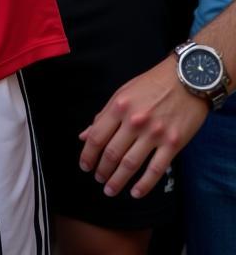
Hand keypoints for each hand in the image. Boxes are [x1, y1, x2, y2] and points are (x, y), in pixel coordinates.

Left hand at [79, 55, 207, 197]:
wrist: (186, 80)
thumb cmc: (152, 85)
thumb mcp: (122, 93)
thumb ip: (104, 116)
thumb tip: (85, 136)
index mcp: (118, 107)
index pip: (96, 137)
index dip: (88, 155)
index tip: (85, 166)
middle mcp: (134, 121)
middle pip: (112, 153)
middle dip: (102, 170)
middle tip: (98, 179)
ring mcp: (155, 134)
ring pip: (130, 164)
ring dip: (118, 180)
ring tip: (110, 189)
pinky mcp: (173, 144)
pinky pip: (156, 169)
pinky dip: (144, 185)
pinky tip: (135, 193)